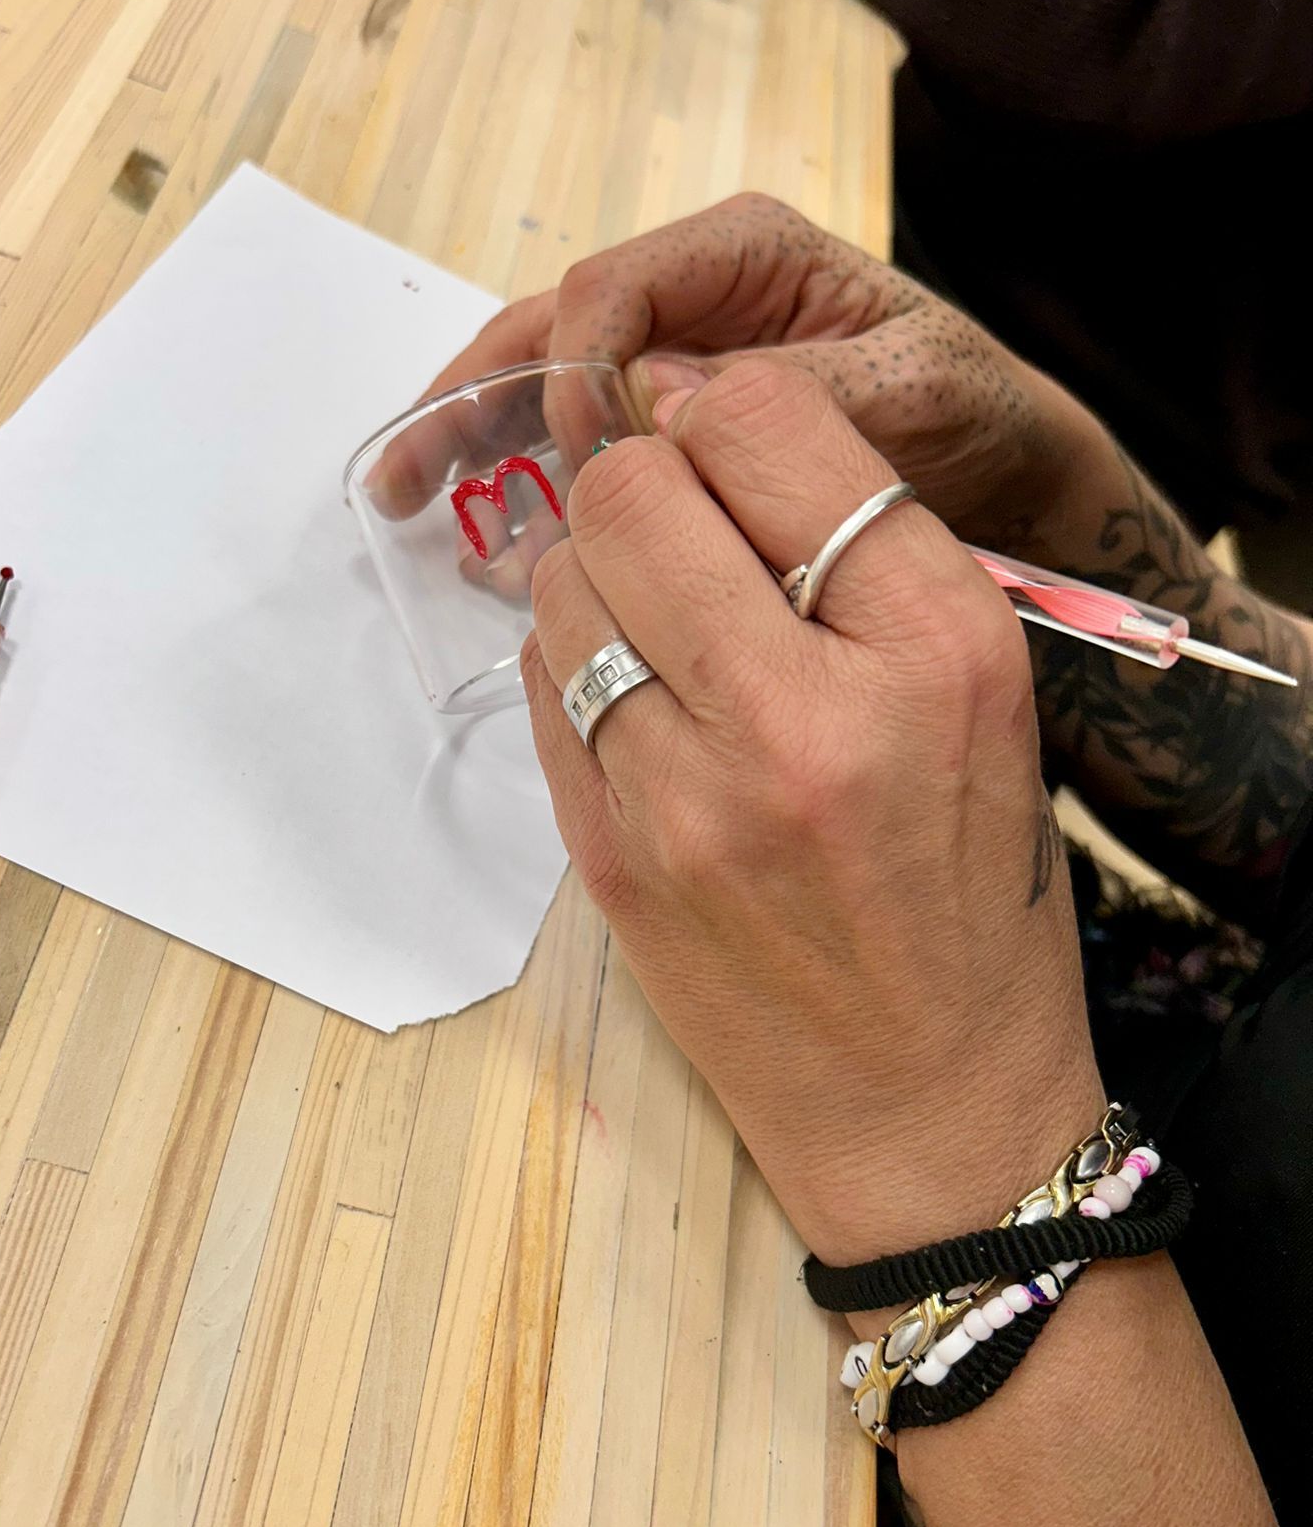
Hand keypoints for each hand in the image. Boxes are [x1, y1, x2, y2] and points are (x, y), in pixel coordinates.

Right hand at [414, 193, 1100, 548]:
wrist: (1008, 471)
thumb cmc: (967, 414)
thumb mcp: (900, 391)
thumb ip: (785, 390)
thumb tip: (659, 397)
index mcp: (742, 253)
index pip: (610, 292)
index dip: (574, 375)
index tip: (582, 464)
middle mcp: (692, 295)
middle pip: (548, 330)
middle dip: (472, 396)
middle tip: (405, 472)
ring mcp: (675, 360)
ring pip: (545, 386)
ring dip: (476, 441)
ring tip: (411, 501)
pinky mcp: (673, 426)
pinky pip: (581, 444)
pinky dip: (529, 487)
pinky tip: (490, 543)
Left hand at [522, 357, 1103, 1269]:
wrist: (924, 1107)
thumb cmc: (973, 900)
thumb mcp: (989, 697)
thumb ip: (864, 553)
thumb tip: (704, 424)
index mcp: (934, 650)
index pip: (762, 423)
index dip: (726, 419)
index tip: (732, 460)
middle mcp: (804, 715)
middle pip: (631, 489)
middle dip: (643, 487)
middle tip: (685, 539)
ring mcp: (686, 798)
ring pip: (561, 582)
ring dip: (599, 578)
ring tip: (669, 636)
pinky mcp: (607, 860)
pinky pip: (538, 687)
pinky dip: (576, 667)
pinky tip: (642, 712)